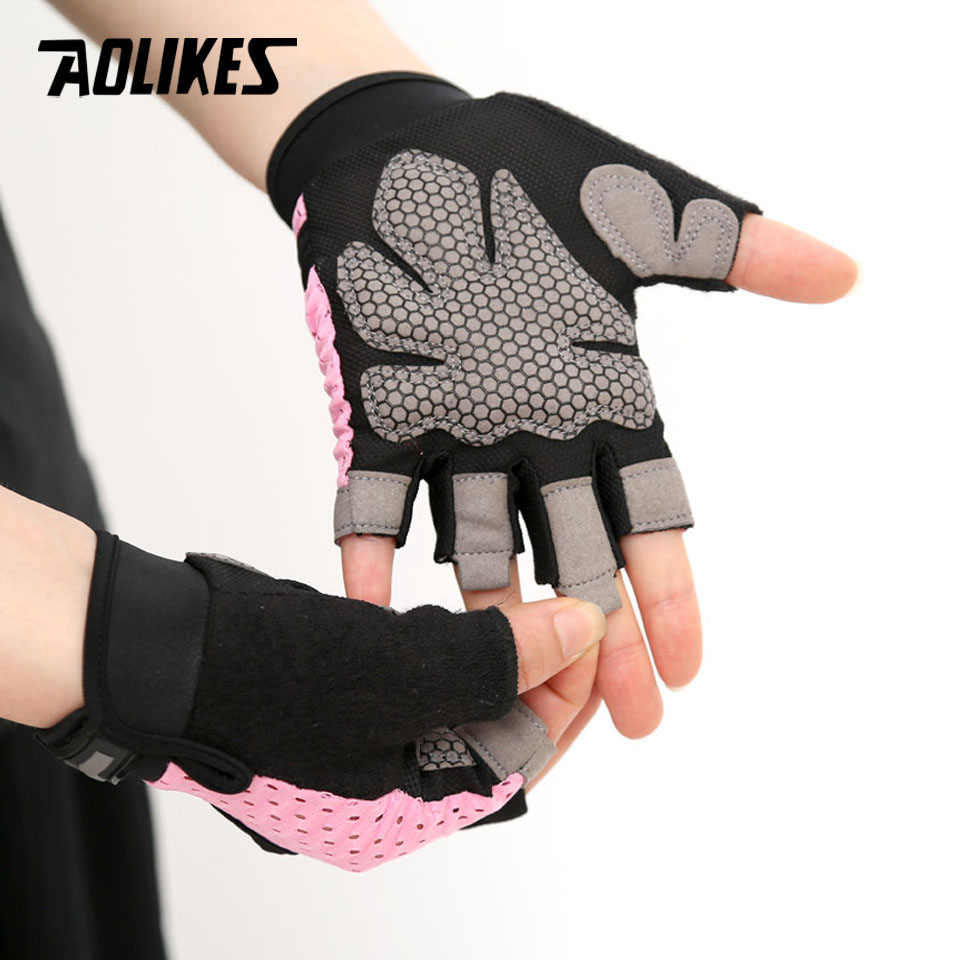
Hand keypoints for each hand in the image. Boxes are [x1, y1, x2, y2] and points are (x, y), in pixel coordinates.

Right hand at [34, 526, 604, 870]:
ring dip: (490, 663)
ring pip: (452, 711)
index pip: (517, 762)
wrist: (151, 651)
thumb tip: (583, 631)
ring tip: (523, 612)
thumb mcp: (395, 668)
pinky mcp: (331, 717)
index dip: (564, 696)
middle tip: (566, 619)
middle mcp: (383, 798)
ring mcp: (353, 758)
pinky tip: (459, 622)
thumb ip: (496, 659)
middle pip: (489, 740)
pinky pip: (409, 693)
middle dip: (534, 678)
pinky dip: (442, 657)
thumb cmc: (263, 672)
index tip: (592, 632)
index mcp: (403, 815)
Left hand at [339, 213, 857, 740]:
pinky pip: (371, 498)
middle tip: (623, 720)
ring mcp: (451, 429)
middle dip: (599, 636)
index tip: (686, 664)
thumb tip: (844, 273)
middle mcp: (530, 432)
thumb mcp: (642, 206)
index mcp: (597, 399)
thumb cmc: (527, 170)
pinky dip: (370, 553)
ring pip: (479, 543)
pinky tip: (373, 613)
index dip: (667, 589)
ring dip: (495, 617)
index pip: (646, 511)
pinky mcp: (377, 412)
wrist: (410, 146)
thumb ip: (734, 248)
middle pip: (574, 554)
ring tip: (509, 689)